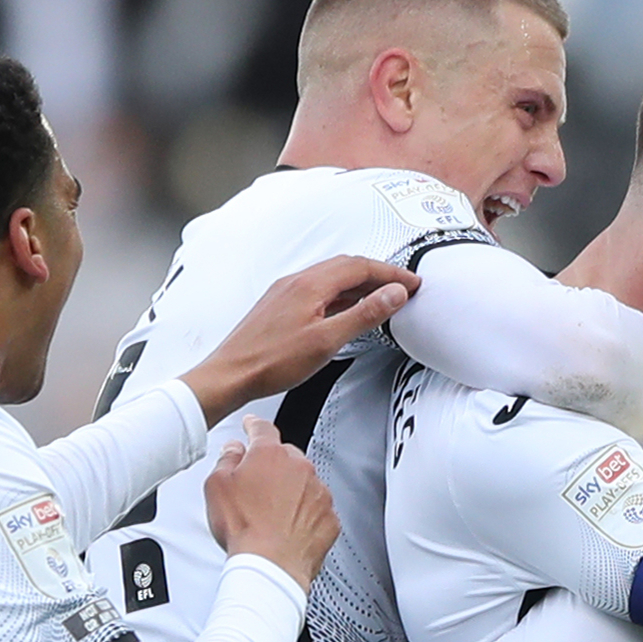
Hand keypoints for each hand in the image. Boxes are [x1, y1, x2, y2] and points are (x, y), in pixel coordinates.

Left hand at [182, 255, 418, 420]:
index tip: (412, 283)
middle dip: (378, 274)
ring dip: (359, 284)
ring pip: (331, 278)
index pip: (360, 266)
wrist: (230, 374)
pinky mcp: (279, 305)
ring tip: (381, 299)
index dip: (391, 273)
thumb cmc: (271, 362)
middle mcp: (297, 280)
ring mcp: (286, 291)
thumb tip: (394, 293)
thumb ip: (363, 315)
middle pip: (346, 267)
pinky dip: (339, 294)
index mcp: (310, 284)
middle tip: (402, 288)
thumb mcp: (326, 341)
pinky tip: (344, 310)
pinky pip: (317, 290)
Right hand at [204, 428, 337, 585]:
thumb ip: (226, 460)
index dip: (253, 425)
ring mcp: (319, 492)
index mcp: (270, 455)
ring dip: (291, 492)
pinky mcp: (329, 517)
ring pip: (304, 483)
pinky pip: (317, 509)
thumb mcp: (217, 487)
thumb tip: (233, 450)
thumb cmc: (245, 530)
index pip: (262, 429)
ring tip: (270, 517)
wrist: (271, 567)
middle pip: (286, 457)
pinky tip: (287, 530)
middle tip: (255, 491)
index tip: (251, 425)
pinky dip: (305, 515)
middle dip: (272, 468)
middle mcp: (300, 468)